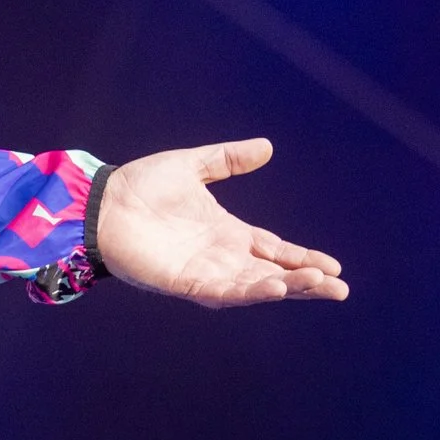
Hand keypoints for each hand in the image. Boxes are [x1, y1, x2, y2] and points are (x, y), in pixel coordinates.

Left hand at [94, 139, 346, 305]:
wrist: (99, 201)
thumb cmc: (139, 186)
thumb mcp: (192, 166)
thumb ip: (227, 160)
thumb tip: (267, 147)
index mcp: (226, 232)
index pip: (274, 250)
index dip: (303, 259)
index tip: (335, 266)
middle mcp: (219, 256)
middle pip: (272, 275)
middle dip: (306, 282)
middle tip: (339, 288)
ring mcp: (202, 271)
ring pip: (253, 287)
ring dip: (285, 288)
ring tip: (318, 286)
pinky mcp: (182, 281)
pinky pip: (222, 291)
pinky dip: (249, 292)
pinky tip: (276, 288)